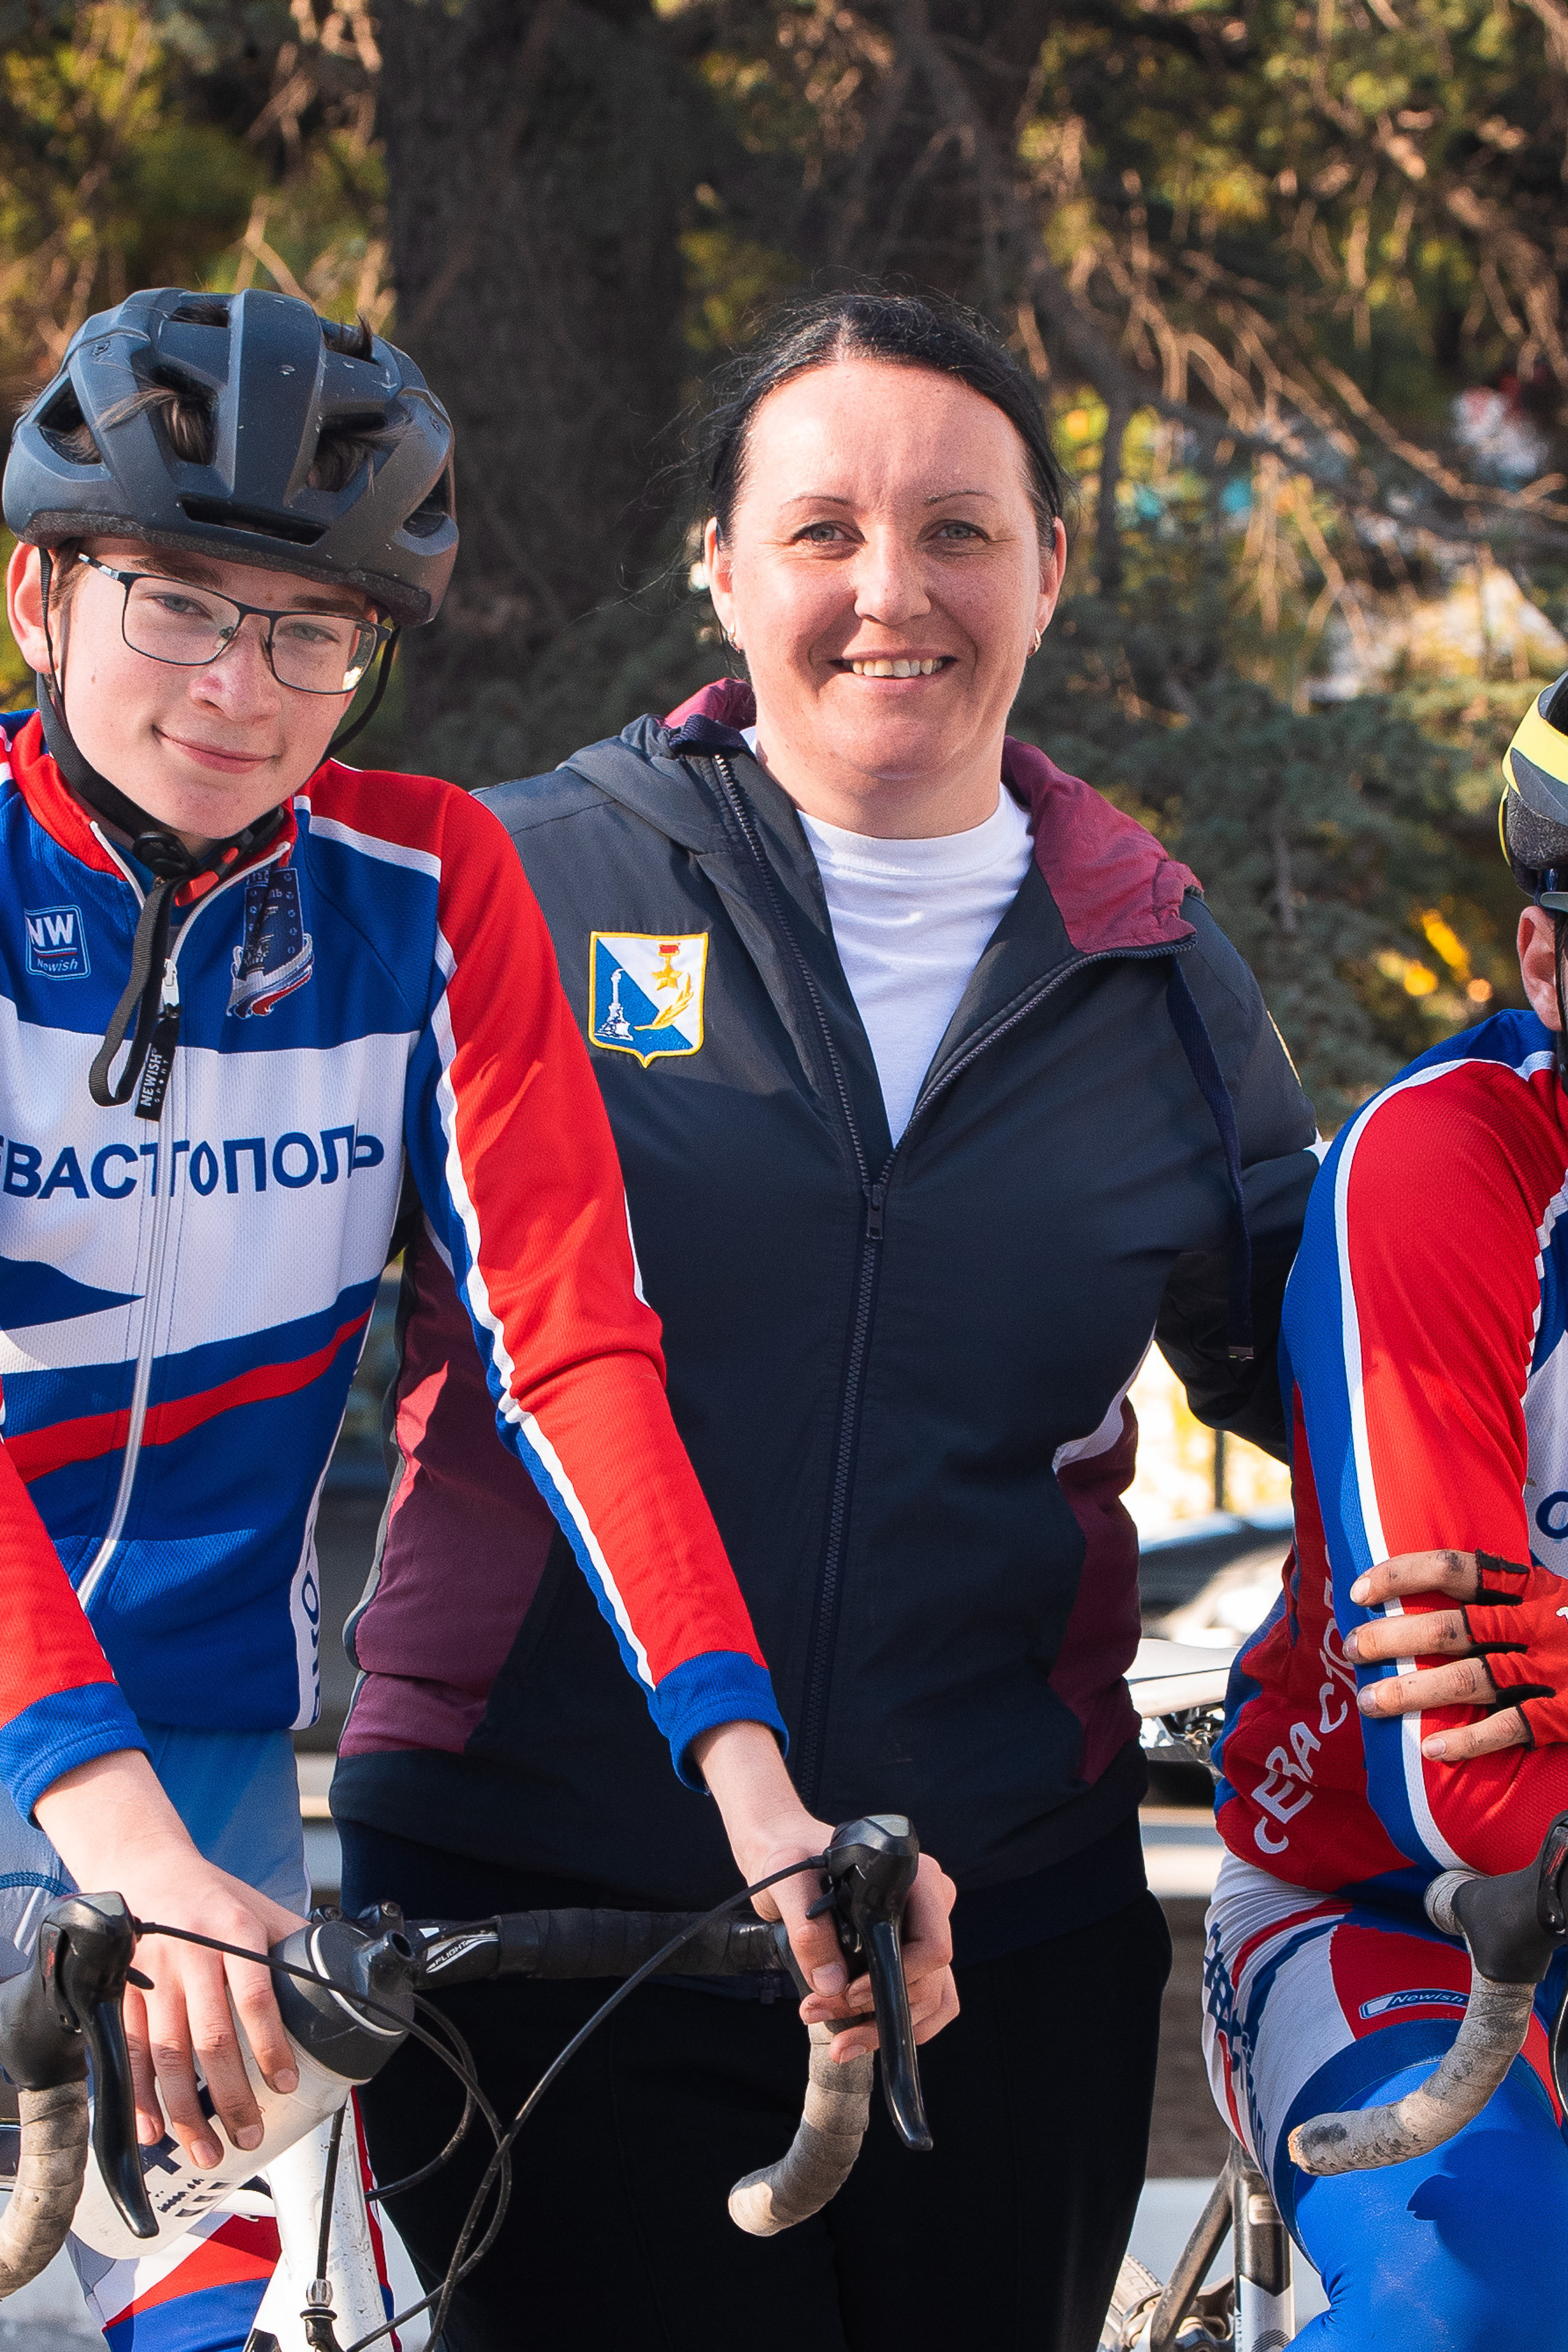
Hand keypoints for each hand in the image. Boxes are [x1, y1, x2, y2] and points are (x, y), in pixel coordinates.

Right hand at [35, 1751, 305, 2167]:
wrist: (147, 1868)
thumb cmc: (213, 1895)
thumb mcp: (261, 1907)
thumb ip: (293, 1945)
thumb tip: (344, 1980)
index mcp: (233, 1932)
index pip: (255, 1996)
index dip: (270, 2044)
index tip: (284, 2083)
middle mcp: (192, 1958)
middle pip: (210, 2038)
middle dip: (229, 2094)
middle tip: (248, 2135)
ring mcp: (153, 1978)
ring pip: (167, 2056)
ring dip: (185, 2110)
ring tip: (206, 2150)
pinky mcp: (124, 1995)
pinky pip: (131, 2054)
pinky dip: (140, 2098)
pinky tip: (151, 2132)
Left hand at [691, 1721, 958, 2060]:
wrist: (785, 1856)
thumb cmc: (790, 1855)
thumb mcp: (788, 1880)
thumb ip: (808, 1927)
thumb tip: (832, 1984)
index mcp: (914, 1878)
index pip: (933, 1945)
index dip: (897, 1978)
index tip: (848, 1991)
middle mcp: (929, 1904)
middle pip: (928, 1980)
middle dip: (876, 2011)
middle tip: (819, 2013)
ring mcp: (922, 1930)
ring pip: (929, 1999)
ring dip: (884, 2027)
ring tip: (838, 2041)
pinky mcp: (909, 1952)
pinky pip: (926, 2001)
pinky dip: (895, 2025)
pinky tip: (857, 2036)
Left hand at [1346, 1549, 1567, 1763]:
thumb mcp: (1559, 1597)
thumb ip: (1510, 1595)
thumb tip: (1438, 1598)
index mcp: (1536, 1588)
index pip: (1456, 1569)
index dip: (1401, 1575)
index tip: (1360, 1590)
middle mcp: (1542, 1624)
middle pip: (1449, 1628)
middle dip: (1391, 1638)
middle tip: (1352, 1648)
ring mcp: (1556, 1669)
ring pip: (1468, 1679)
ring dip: (1411, 1692)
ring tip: (1370, 1702)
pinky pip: (1511, 1727)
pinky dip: (1469, 1740)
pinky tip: (1431, 1751)